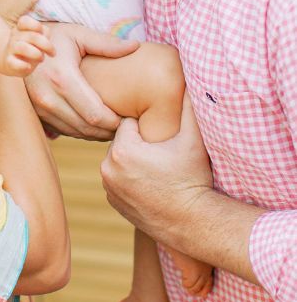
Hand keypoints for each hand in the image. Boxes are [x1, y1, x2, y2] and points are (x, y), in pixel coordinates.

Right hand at [4, 15, 55, 76]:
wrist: (11, 62)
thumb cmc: (29, 47)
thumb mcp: (37, 38)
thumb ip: (44, 32)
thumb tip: (46, 35)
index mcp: (21, 28)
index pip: (24, 21)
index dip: (36, 25)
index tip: (43, 34)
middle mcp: (15, 36)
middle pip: (32, 36)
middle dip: (46, 45)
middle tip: (52, 53)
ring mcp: (11, 49)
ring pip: (22, 47)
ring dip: (36, 54)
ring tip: (42, 59)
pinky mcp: (9, 62)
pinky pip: (14, 63)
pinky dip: (22, 65)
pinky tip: (28, 67)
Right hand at [24, 23, 138, 140]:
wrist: (20, 45)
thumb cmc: (53, 37)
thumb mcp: (79, 34)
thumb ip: (107, 43)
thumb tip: (135, 46)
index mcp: (62, 78)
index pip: (95, 114)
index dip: (115, 122)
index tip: (130, 117)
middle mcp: (48, 97)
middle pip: (86, 128)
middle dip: (109, 131)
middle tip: (127, 125)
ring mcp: (40, 108)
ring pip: (75, 133)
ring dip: (96, 134)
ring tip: (114, 125)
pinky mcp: (37, 113)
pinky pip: (63, 131)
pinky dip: (81, 131)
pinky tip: (95, 123)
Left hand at [100, 93, 212, 245]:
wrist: (194, 223)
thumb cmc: (193, 179)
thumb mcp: (193, 140)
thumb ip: (188, 107)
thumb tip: (188, 79)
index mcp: (122, 150)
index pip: (128, 124)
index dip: (148, 129)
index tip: (162, 139)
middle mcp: (108, 169)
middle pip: (122, 142)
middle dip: (139, 145)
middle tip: (162, 156)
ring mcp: (108, 187)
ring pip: (119, 160)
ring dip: (133, 161)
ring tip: (157, 170)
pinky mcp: (112, 202)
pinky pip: (118, 179)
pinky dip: (130, 179)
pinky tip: (150, 184)